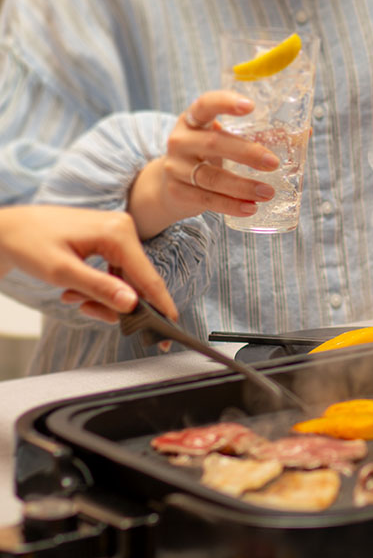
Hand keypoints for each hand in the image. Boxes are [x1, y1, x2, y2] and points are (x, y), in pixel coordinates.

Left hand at [0, 206, 177, 324]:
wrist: (7, 228)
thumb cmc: (27, 243)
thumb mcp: (62, 272)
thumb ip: (100, 288)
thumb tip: (132, 304)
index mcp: (117, 232)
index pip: (148, 276)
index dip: (160, 305)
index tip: (171, 329)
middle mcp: (123, 229)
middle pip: (136, 280)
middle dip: (113, 302)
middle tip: (86, 310)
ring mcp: (117, 233)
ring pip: (124, 279)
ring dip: (101, 296)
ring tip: (71, 296)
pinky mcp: (110, 239)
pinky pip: (116, 271)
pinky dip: (99, 286)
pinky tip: (76, 289)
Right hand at [128, 91, 280, 238]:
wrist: (170, 187)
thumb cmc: (208, 157)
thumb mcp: (223, 141)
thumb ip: (257, 135)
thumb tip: (306, 132)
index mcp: (193, 120)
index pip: (205, 104)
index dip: (226, 103)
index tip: (251, 106)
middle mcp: (180, 140)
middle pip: (214, 143)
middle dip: (247, 153)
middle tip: (274, 163)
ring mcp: (176, 167)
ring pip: (212, 177)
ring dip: (243, 186)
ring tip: (269, 192)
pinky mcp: (177, 192)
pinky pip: (207, 199)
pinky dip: (231, 205)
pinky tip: (251, 208)